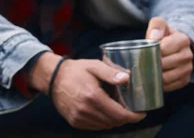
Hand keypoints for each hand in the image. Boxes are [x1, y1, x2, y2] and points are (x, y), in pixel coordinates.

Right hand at [29, 54, 144, 130]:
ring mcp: (79, 117)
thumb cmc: (75, 70)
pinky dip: (103, 122)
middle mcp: (86, 110)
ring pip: (106, 126)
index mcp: (93, 96)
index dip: (134, 116)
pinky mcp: (74, 122)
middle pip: (114, 122)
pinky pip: (95, 127)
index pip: (120, 114)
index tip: (141, 113)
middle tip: (128, 108)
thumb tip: (127, 78)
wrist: (52, 78)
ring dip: (114, 120)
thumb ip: (110, 72)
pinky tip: (103, 112)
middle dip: (125, 117)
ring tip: (115, 109)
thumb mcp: (94, 66)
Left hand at [146, 17, 193, 91]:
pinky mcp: (184, 80)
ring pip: (167, 77)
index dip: (151, 51)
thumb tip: (154, 37)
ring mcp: (187, 69)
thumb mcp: (160, 26)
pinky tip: (152, 79)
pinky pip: (171, 86)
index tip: (142, 53)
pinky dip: (160, 84)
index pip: (164, 49)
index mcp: (182, 40)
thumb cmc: (163, 35)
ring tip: (144, 72)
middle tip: (139, 64)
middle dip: (151, 64)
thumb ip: (157, 25)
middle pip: (164, 64)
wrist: (175, 46)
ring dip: (154, 76)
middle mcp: (188, 55)